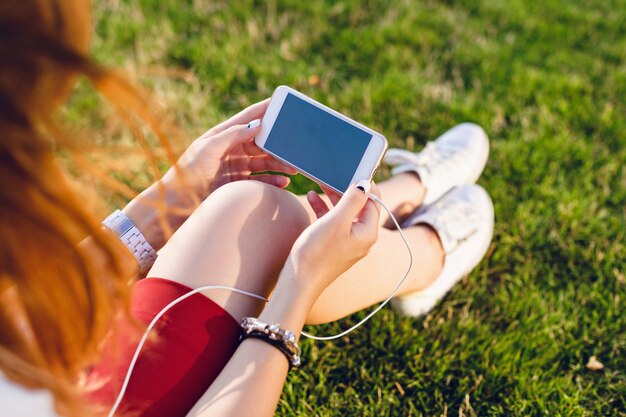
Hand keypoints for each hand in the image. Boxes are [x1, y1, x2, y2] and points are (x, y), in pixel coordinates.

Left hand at [161, 99, 296, 201]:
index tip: (281, 103)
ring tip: (293, 168)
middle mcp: (231, 149)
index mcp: (223, 135)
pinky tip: (283, 182)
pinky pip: (260, 180)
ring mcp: (235, 167)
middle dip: (278, 144)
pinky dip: (273, 181)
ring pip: (263, 162)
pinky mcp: (237, 184)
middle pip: (260, 143)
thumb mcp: (209, 148)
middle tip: (293, 146)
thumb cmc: (189, 170)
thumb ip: (232, 135)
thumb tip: (257, 124)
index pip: (248, 118)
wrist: (178, 201)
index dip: (264, 110)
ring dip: (279, 164)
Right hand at [280, 181, 380, 299]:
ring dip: (333, 197)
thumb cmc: (317, 253)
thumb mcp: (336, 221)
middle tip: (333, 175)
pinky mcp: (333, 246)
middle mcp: (361, 238)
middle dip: (346, 189)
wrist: (298, 282)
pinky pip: (333, 222)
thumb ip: (352, 200)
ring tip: (320, 183)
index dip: (366, 184)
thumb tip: (365, 183)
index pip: (374, 201)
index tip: (355, 169)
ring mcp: (347, 243)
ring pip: (344, 213)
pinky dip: (324, 209)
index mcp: (367, 233)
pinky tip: (311, 198)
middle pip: (359, 206)